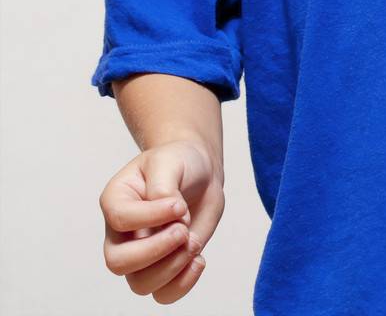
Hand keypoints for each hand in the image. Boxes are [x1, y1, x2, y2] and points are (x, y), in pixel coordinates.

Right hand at [99, 139, 223, 302]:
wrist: (199, 173)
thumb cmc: (178, 163)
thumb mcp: (169, 160)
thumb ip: (163, 186)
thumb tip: (172, 216)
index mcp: (116, 200)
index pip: (120, 219)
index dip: (151, 216)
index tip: (179, 204)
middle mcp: (121, 233)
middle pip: (118, 262)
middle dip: (155, 250)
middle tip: (183, 229)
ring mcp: (139, 254)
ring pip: (140, 284)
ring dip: (172, 266)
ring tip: (192, 241)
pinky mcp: (162, 268)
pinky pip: (163, 294)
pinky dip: (183, 284)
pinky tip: (198, 260)